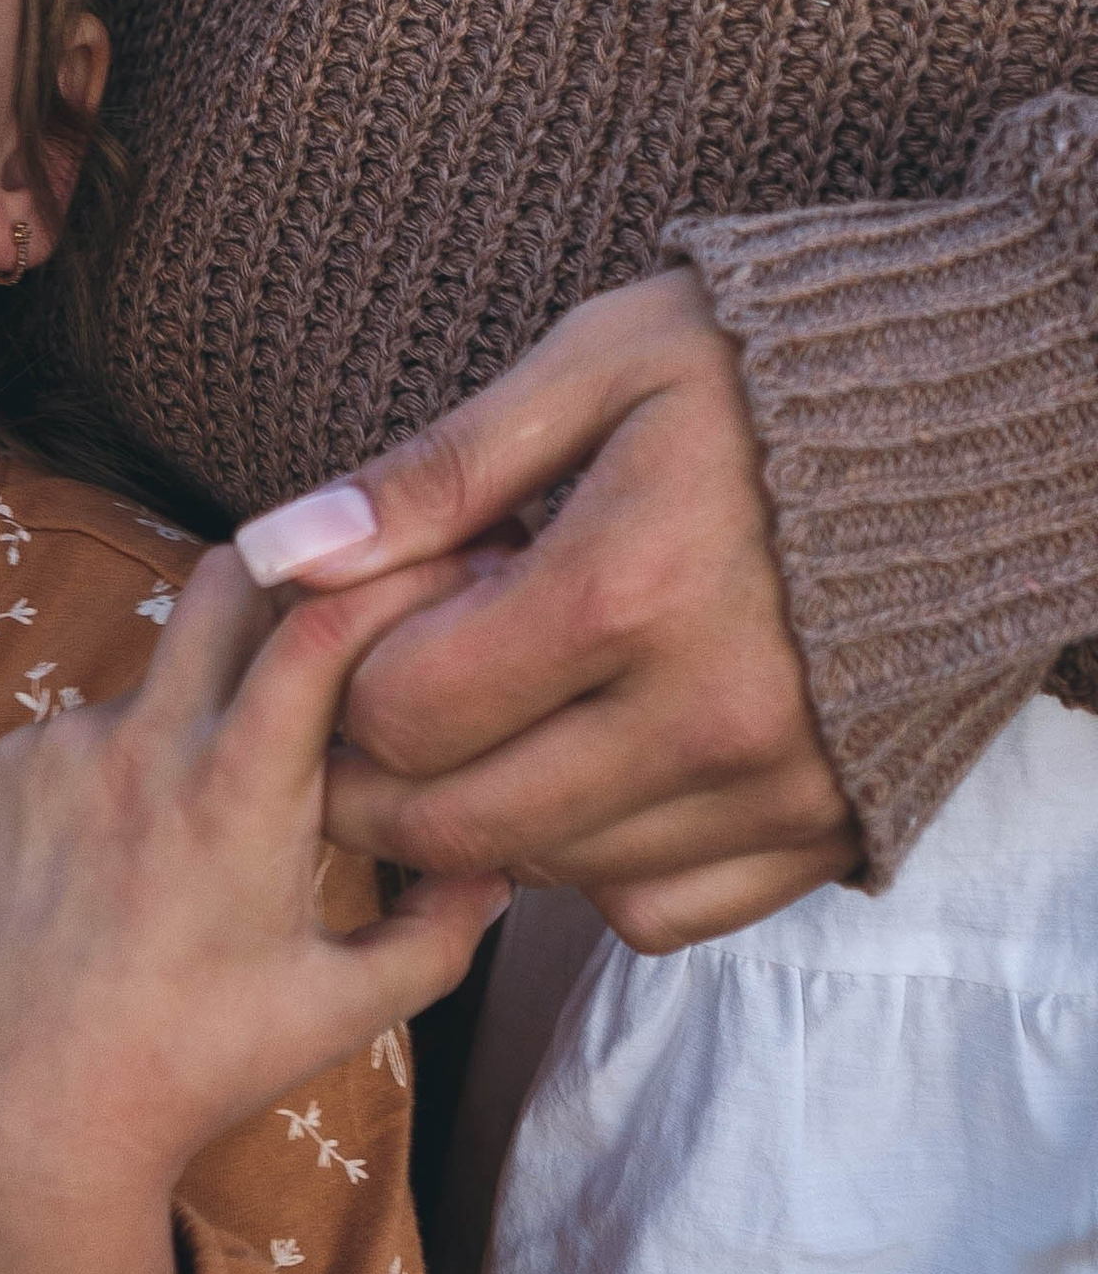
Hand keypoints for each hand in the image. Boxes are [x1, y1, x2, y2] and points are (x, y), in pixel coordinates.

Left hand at [0, 547, 508, 1273]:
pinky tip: (140, 846)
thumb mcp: (342, 1010)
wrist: (29, 1114)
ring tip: (225, 800)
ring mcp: (64, 745)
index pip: (321, 622)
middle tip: (338, 624)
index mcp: (237, 789)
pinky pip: (93, 722)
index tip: (436, 568)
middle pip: (231, 577)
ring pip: (163, 664)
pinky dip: (135, 756)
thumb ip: (439, 930)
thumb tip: (503, 859)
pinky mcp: (8, 766)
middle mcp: (145, 741)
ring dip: (212, 695)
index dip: (388, 576)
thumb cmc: (199, 1067)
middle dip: (295, 578)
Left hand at [241, 268, 859, 951]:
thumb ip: (435, 472)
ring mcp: (776, 791)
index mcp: (629, 590)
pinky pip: (660, 908)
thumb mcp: (596, 366)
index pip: (404, 711)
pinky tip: (585, 759)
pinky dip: (595, 860)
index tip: (365, 614)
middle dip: (378, 773)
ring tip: (489, 707)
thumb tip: (279, 549)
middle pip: (458, 821)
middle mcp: (704, 720)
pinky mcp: (830, 830)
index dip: (346, 674)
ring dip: (482, 813)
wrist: (994, 410)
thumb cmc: (774, 365)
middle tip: (379, 690)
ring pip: (551, 874)